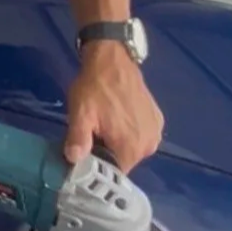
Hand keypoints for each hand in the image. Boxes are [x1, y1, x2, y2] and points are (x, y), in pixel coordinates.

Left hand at [64, 41, 163, 173]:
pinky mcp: (157, 118)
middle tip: (93, 134)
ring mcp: (156, 131)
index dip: (99, 166)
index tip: (87, 155)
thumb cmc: (95, 86)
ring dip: (119, 141)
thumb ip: (78, 139)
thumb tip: (74, 160)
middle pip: (124, 161)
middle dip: (108, 152)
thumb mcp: (81, 113)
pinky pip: (141, 135)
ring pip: (132, 149)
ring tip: (105, 123)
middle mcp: (149, 145)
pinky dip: (130, 131)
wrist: (112, 57)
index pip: (114, 173)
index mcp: (132, 148)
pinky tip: (118, 116)